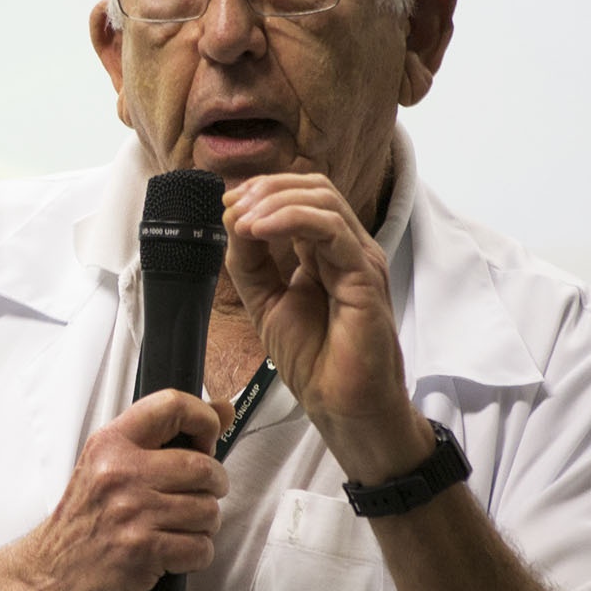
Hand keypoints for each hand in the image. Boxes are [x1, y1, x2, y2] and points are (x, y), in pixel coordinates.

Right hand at [15, 389, 232, 590]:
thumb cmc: (85, 519)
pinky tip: (173, 552)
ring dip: (204, 525)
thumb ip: (166, 437)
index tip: (206, 440)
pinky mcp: (142, 550)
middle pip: (203, 467)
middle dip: (213, 486)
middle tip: (197, 495)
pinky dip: (195, 554)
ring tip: (179, 526)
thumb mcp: (111, 464)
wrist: (51, 571)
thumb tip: (223, 410)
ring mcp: (132, 512)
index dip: (203, 418)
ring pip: (208, 511)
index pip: (172, 405)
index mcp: (112, 444)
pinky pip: (200, 548)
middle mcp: (120, 472)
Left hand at [221, 173, 427, 477]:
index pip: (299, 196)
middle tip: (231, 208)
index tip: (225, 206)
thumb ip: (249, 262)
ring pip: (322, 200)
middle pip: (313, 187)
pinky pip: (330, 229)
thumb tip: (232, 218)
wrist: (341, 404)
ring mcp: (359, 259)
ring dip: (272, 202)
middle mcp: (346, 248)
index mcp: (325, 251)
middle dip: (265, 188)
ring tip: (241, 221)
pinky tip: (257, 230)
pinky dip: (290, 220)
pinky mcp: (365, 276)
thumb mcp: (265, 301)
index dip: (260, 191)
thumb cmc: (314, 360)